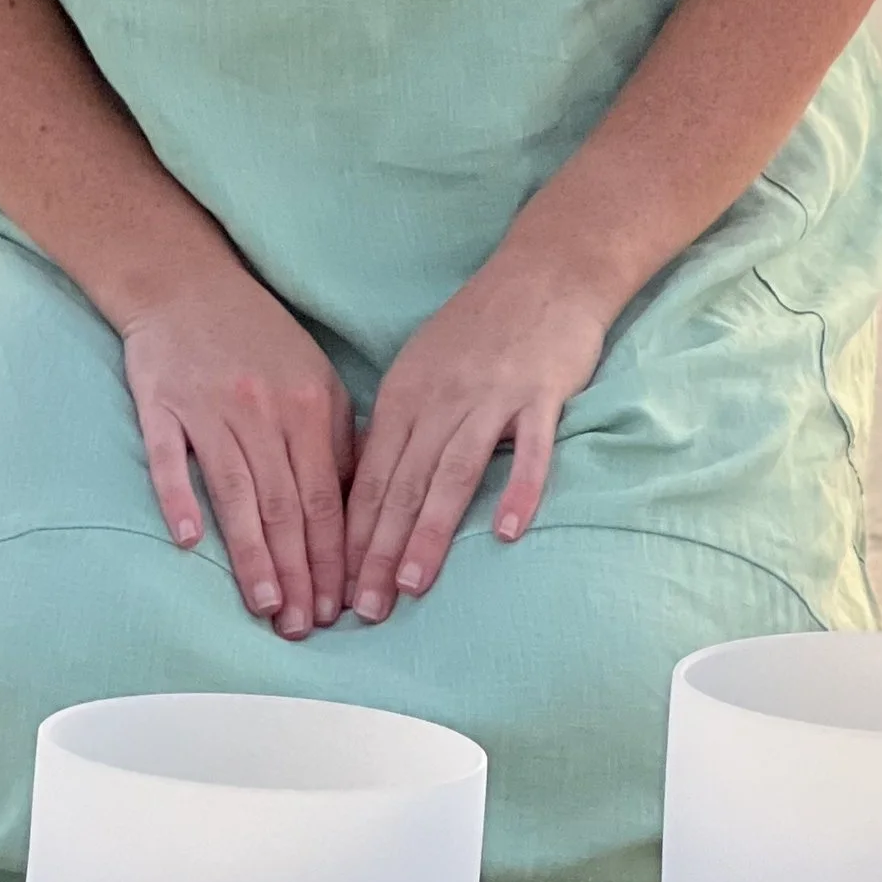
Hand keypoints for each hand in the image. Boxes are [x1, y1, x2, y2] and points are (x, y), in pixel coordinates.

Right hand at [120, 270, 354, 638]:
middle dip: (301, 572)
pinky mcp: (160, 405)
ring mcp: (210, 409)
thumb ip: (338, 436)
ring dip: (254, 556)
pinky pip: (169, 459)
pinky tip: (189, 542)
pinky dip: (179, 498)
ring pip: (237, 495)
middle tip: (307, 628)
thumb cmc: (256, 333)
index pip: (327, 497)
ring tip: (267, 607)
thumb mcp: (315, 373)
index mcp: (309, 406)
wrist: (184, 280)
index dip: (335, 556)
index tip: (344, 607)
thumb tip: (358, 504)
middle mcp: (263, 411)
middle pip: (286, 505)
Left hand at [343, 252, 611, 623]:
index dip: (351, 536)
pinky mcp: (541, 393)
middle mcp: (439, 398)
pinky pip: (529, 449)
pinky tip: (505, 532)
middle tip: (364, 609)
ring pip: (452, 473)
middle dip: (379, 551)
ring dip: (429, 532)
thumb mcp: (422, 368)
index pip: (369, 477)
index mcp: (404, 394)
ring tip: (412, 586)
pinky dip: (517, 490)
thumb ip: (399, 426)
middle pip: (402, 484)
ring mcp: (491, 396)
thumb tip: (366, 488)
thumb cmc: (480, 326)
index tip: (337, 587)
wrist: (544, 271)